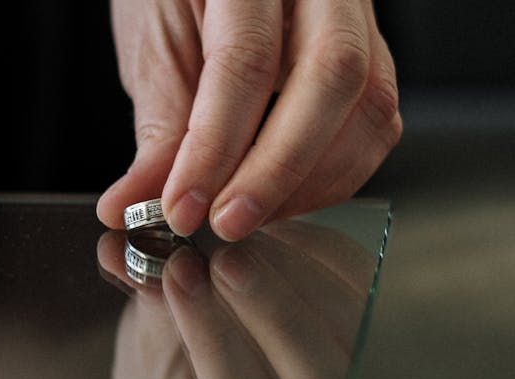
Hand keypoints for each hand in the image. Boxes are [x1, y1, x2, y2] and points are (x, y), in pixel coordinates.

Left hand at [97, 1, 400, 240]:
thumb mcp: (154, 42)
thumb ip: (160, 125)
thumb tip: (137, 203)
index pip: (246, 62)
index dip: (215, 148)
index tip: (182, 207)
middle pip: (331, 78)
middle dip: (278, 170)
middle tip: (228, 221)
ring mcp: (357, 17)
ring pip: (370, 104)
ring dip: (311, 182)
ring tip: (250, 216)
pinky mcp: (372, 55)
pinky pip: (377, 121)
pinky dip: (333, 174)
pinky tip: (284, 198)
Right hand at [98, 220, 371, 378]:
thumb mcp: (148, 370)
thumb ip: (152, 321)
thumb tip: (126, 250)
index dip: (213, 341)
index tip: (178, 275)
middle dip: (271, 309)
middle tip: (224, 254)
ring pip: (352, 337)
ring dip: (298, 276)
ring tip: (242, 237)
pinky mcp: (378, 347)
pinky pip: (368, 295)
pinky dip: (325, 254)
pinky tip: (275, 228)